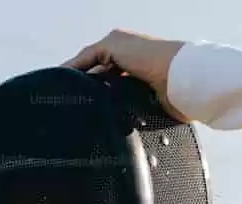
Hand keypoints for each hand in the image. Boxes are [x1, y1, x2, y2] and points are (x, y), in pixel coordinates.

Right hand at [62, 29, 189, 121]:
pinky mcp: (147, 106)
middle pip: (99, 83)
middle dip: (88, 91)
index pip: (90, 63)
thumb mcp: (111, 45)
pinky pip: (125, 114)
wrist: (181, 79)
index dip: (75, 74)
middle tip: (74, 102)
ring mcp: (138, 88)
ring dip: (102, 105)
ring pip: (110, 101)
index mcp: (120, 50)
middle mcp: (129, 68)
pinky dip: (117, 116)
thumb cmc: (150, 56)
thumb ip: (87, 55)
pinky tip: (108, 120)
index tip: (60, 88)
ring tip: (90, 113)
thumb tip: (68, 71)